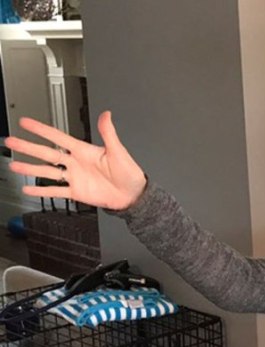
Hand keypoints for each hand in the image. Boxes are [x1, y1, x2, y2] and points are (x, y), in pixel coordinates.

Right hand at [5, 112, 146, 210]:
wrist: (133, 195)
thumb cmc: (129, 173)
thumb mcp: (119, 151)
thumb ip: (109, 134)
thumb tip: (107, 114)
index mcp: (84, 151)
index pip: (59, 137)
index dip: (42, 130)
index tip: (26, 122)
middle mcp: (76, 163)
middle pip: (47, 153)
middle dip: (28, 147)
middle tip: (11, 141)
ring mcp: (74, 177)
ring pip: (47, 172)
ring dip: (30, 168)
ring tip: (14, 164)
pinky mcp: (76, 192)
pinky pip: (55, 191)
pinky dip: (41, 190)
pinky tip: (28, 189)